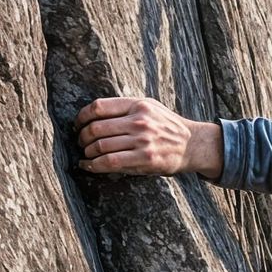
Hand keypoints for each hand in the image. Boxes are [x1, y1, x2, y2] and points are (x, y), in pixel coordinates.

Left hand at [75, 96, 223, 179]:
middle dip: (82, 137)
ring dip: (87, 152)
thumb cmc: (168, 126)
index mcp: (138, 105)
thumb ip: (126, 108)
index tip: (78, 125)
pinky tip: (88, 166)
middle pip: (96, 128)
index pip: (98, 107)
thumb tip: (93, 115)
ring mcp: (142, 140)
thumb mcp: (151, 107)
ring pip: (100, 146)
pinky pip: (109, 162)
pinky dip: (93, 165)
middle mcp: (139, 121)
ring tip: (87, 155)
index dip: (82, 117)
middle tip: (81, 143)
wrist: (194, 145)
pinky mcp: (145, 158)